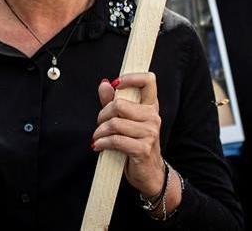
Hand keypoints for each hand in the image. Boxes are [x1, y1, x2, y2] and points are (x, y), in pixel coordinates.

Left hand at [92, 73, 164, 197]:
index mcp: (150, 106)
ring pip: (114, 123)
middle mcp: (153, 117)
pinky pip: (115, 140)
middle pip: (119, 104)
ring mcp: (150, 133)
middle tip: (100, 124)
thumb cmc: (136, 144)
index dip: (131, 78)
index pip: (148, 81)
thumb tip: (104, 84)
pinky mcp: (143, 149)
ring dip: (100, 131)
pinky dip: (102, 143)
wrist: (149, 174)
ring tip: (98, 137)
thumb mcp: (126, 121)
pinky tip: (99, 146)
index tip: (116, 84)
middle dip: (103, 114)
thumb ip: (114, 101)